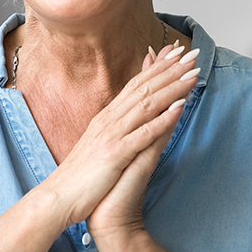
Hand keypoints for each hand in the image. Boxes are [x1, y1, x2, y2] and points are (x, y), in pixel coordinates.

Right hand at [41, 43, 196, 231]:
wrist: (58, 199)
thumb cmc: (82, 176)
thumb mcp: (100, 144)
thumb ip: (116, 125)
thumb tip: (130, 113)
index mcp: (106, 118)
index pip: (136, 84)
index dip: (158, 67)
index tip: (178, 52)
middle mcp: (109, 120)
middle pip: (144, 88)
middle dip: (170, 70)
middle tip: (193, 53)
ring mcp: (111, 136)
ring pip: (147, 105)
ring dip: (172, 88)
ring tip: (193, 74)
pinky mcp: (115, 154)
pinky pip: (143, 134)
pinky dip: (162, 119)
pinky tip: (180, 107)